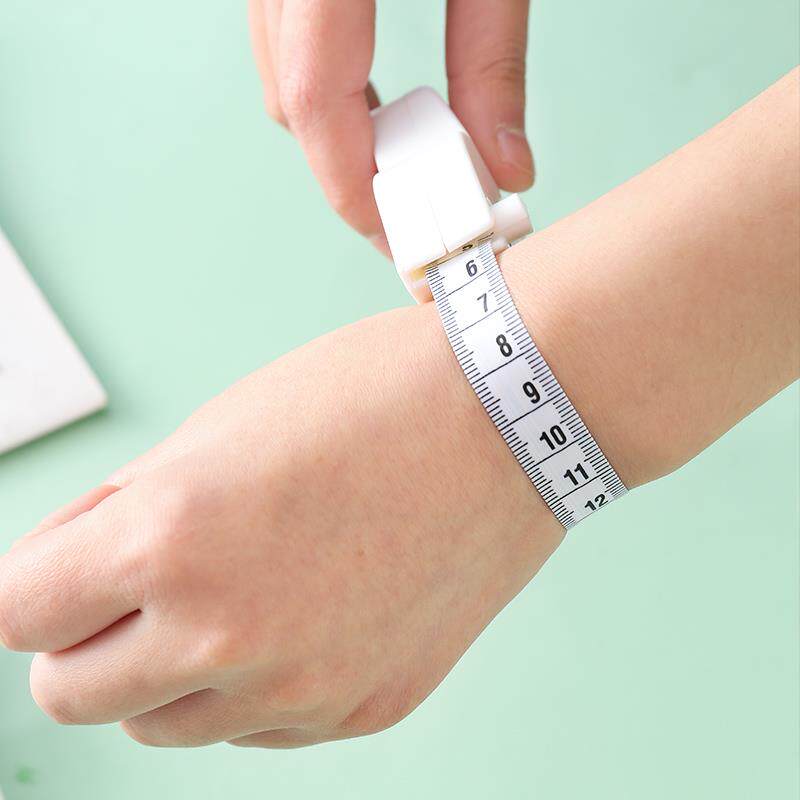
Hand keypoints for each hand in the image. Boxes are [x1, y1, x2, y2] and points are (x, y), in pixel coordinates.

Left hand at [0, 303, 560, 747]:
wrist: (507, 417)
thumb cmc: (373, 399)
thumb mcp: (220, 427)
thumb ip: (128, 509)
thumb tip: (72, 567)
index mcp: (177, 538)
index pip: (20, 613)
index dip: (34, 586)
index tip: (60, 571)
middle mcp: (230, 634)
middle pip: (71, 693)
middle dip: (84, 639)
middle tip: (134, 586)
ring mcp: (300, 687)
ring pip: (163, 723)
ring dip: (168, 668)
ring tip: (233, 591)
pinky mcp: (361, 710)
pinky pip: (258, 725)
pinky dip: (254, 682)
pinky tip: (305, 609)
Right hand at [247, 0, 533, 251]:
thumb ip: (493, 59)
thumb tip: (507, 169)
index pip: (314, 96)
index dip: (351, 185)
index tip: (399, 240)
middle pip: (293, 101)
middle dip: (350, 173)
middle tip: (418, 212)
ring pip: (280, 78)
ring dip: (336, 135)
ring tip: (407, 165)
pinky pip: (285, 49)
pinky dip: (327, 92)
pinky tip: (375, 108)